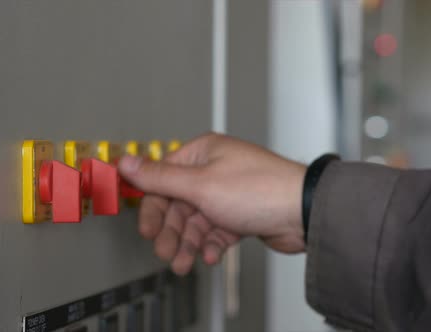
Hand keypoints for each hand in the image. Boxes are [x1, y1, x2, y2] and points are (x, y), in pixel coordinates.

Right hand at [118, 133, 306, 274]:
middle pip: (177, 204)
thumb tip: (126, 163)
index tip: (145, 228)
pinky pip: (215, 231)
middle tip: (165, 251)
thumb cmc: (260, 188)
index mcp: (201, 154)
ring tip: (184, 264)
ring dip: (188, 244)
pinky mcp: (239, 214)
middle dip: (171, 231)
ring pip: (195, 221)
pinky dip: (210, 244)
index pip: (163, 179)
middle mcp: (213, 171)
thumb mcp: (199, 185)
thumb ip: (159, 178)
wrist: (304, 213)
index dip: (151, 206)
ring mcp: (227, 193)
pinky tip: (212, 255)